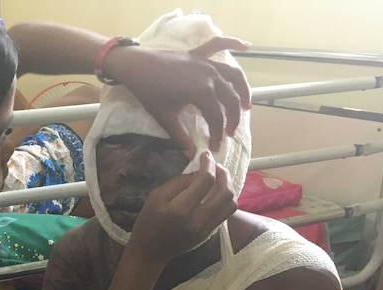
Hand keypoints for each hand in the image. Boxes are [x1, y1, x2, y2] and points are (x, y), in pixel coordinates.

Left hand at [108, 37, 251, 156]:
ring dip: (242, 89)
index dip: (218, 133)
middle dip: (233, 117)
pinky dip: (234, 43)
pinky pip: (219, 45)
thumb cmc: (149, 92)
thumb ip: (180, 137)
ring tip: (245, 105)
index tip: (216, 146)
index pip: (216, 117)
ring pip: (233, 74)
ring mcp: (205, 62)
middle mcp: (210, 75)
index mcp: (202, 91)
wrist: (135, 66)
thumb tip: (191, 154)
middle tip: (230, 132)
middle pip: (230, 98)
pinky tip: (247, 45)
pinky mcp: (198, 53)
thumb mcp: (165, 117)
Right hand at [128, 151, 236, 261]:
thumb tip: (199, 172)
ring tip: (219, 179)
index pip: (205, 181)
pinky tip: (216, 194)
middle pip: (224, 192)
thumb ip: (179, 182)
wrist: (150, 252)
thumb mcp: (156, 196)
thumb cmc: (148, 222)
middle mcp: (198, 220)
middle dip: (223, 174)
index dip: (208, 164)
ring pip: (230, 204)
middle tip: (215, 166)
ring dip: (228, 187)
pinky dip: (225, 200)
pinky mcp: (209, 234)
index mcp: (181, 209)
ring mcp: (206, 229)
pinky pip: (226, 214)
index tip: (205, 155)